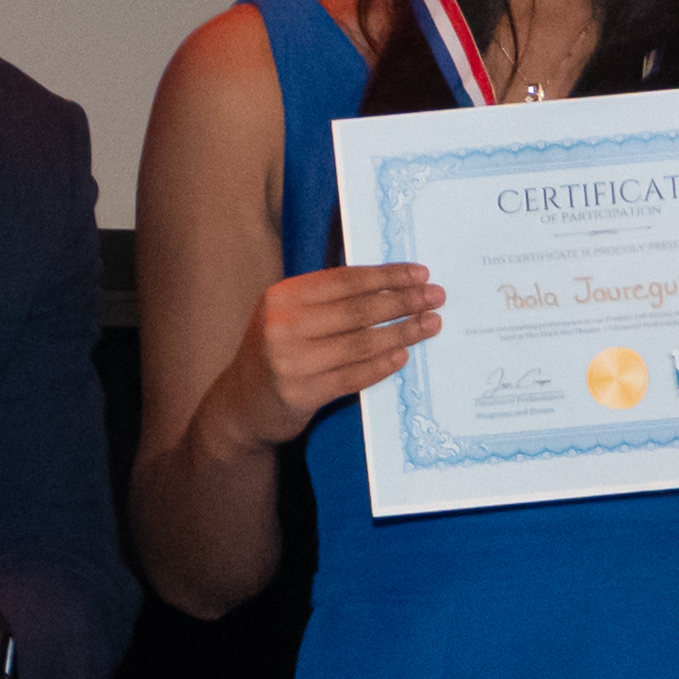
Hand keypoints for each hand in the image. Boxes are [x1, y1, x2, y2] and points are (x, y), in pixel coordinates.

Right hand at [212, 261, 440, 446]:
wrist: (242, 404)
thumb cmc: (277, 353)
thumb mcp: (288, 316)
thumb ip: (326, 300)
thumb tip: (387, 283)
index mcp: (283, 296)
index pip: (344, 280)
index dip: (386, 276)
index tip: (419, 273)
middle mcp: (283, 325)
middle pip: (357, 310)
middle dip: (402, 302)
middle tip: (436, 297)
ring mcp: (291, 362)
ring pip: (359, 343)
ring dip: (401, 333)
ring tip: (430, 324)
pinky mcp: (302, 393)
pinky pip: (352, 377)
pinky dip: (381, 366)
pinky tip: (403, 356)